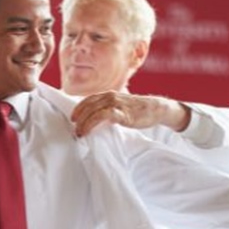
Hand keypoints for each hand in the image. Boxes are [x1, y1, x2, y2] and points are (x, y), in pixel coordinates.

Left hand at [70, 91, 190, 136]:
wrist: (155, 108)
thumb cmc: (137, 110)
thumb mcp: (119, 106)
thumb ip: (108, 110)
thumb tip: (95, 120)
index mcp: (108, 94)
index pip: (88, 100)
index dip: (78, 109)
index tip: (73, 119)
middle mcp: (110, 97)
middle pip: (88, 106)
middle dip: (79, 119)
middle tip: (75, 130)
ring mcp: (117, 104)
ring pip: (94, 111)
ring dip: (84, 123)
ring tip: (80, 133)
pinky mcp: (123, 113)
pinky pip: (104, 115)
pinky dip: (93, 122)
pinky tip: (90, 131)